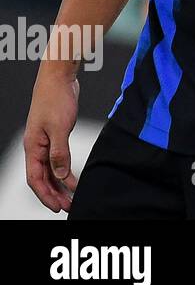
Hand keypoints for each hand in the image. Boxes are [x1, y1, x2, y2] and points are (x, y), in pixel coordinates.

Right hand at [25, 65, 79, 212]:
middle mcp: (36, 147)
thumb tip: (61, 176)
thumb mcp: (59, 128)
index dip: (46, 195)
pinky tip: (72, 176)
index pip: (35, 179)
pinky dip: (65, 169)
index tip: (58, 207)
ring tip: (72, 196)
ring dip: (60, 183)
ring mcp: (45, 141)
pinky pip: (58, 158)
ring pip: (50, 169)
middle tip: (69, 206)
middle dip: (54, 193)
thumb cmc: (55, 98)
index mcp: (32, 147)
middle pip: (42, 177)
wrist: (59, 78)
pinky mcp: (55, 135)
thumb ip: (60, 153)